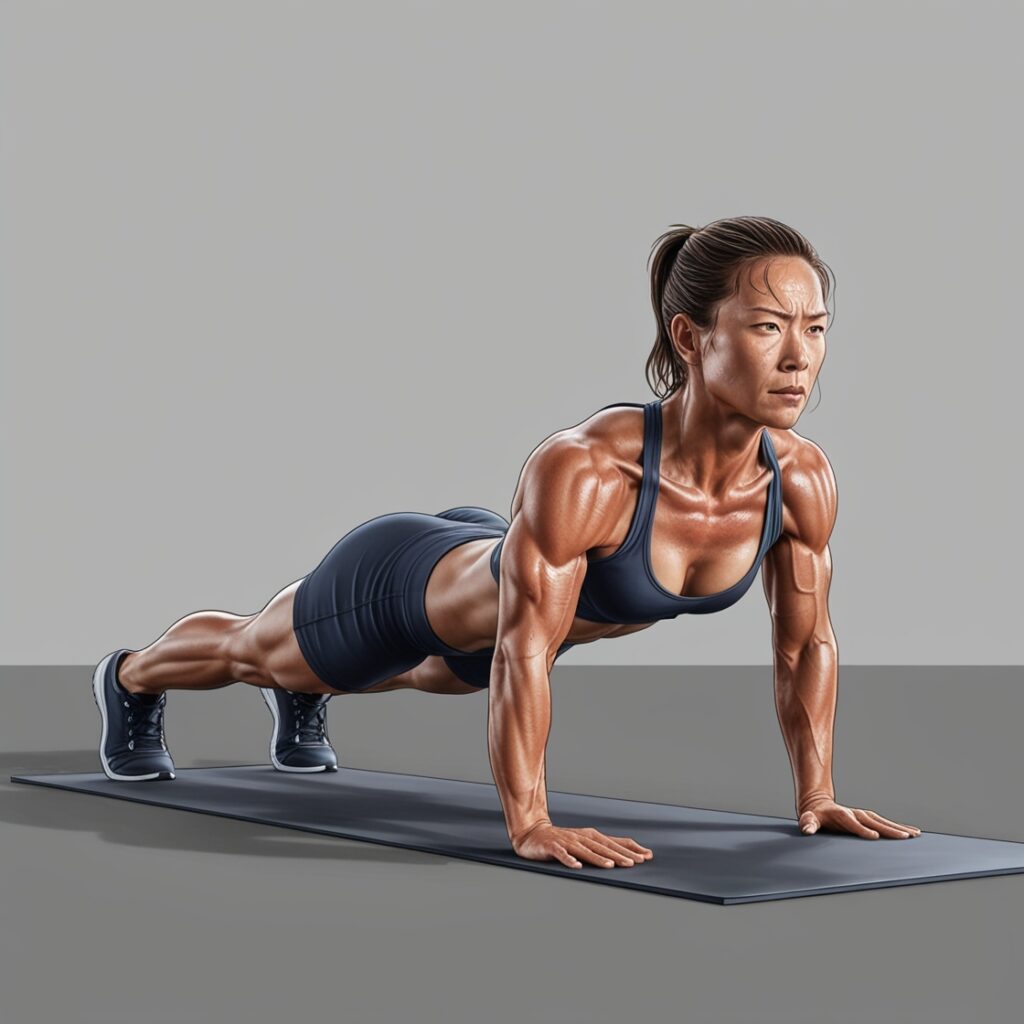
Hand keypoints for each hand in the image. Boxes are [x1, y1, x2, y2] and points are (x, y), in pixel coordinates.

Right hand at [511, 821, 653, 868]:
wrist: (533, 834)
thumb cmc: (562, 840)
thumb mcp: (584, 842)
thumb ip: (603, 848)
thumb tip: (628, 855)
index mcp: (590, 836)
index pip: (614, 842)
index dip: (630, 848)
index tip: (647, 856)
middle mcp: (581, 837)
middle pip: (602, 847)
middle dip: (619, 855)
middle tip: (635, 863)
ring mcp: (566, 841)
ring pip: (585, 850)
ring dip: (597, 858)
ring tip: (610, 866)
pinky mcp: (552, 847)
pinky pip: (561, 854)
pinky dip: (569, 860)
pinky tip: (576, 865)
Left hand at [798, 797, 921, 839]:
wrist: (819, 805)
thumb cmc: (814, 816)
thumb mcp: (808, 819)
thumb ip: (807, 824)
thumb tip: (807, 830)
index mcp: (840, 815)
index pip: (852, 823)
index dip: (862, 829)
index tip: (874, 836)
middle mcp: (854, 814)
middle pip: (873, 821)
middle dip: (889, 829)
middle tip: (905, 837)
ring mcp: (862, 815)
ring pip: (883, 821)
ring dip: (899, 828)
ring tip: (915, 835)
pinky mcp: (868, 818)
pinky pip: (885, 823)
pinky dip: (899, 827)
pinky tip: (912, 832)